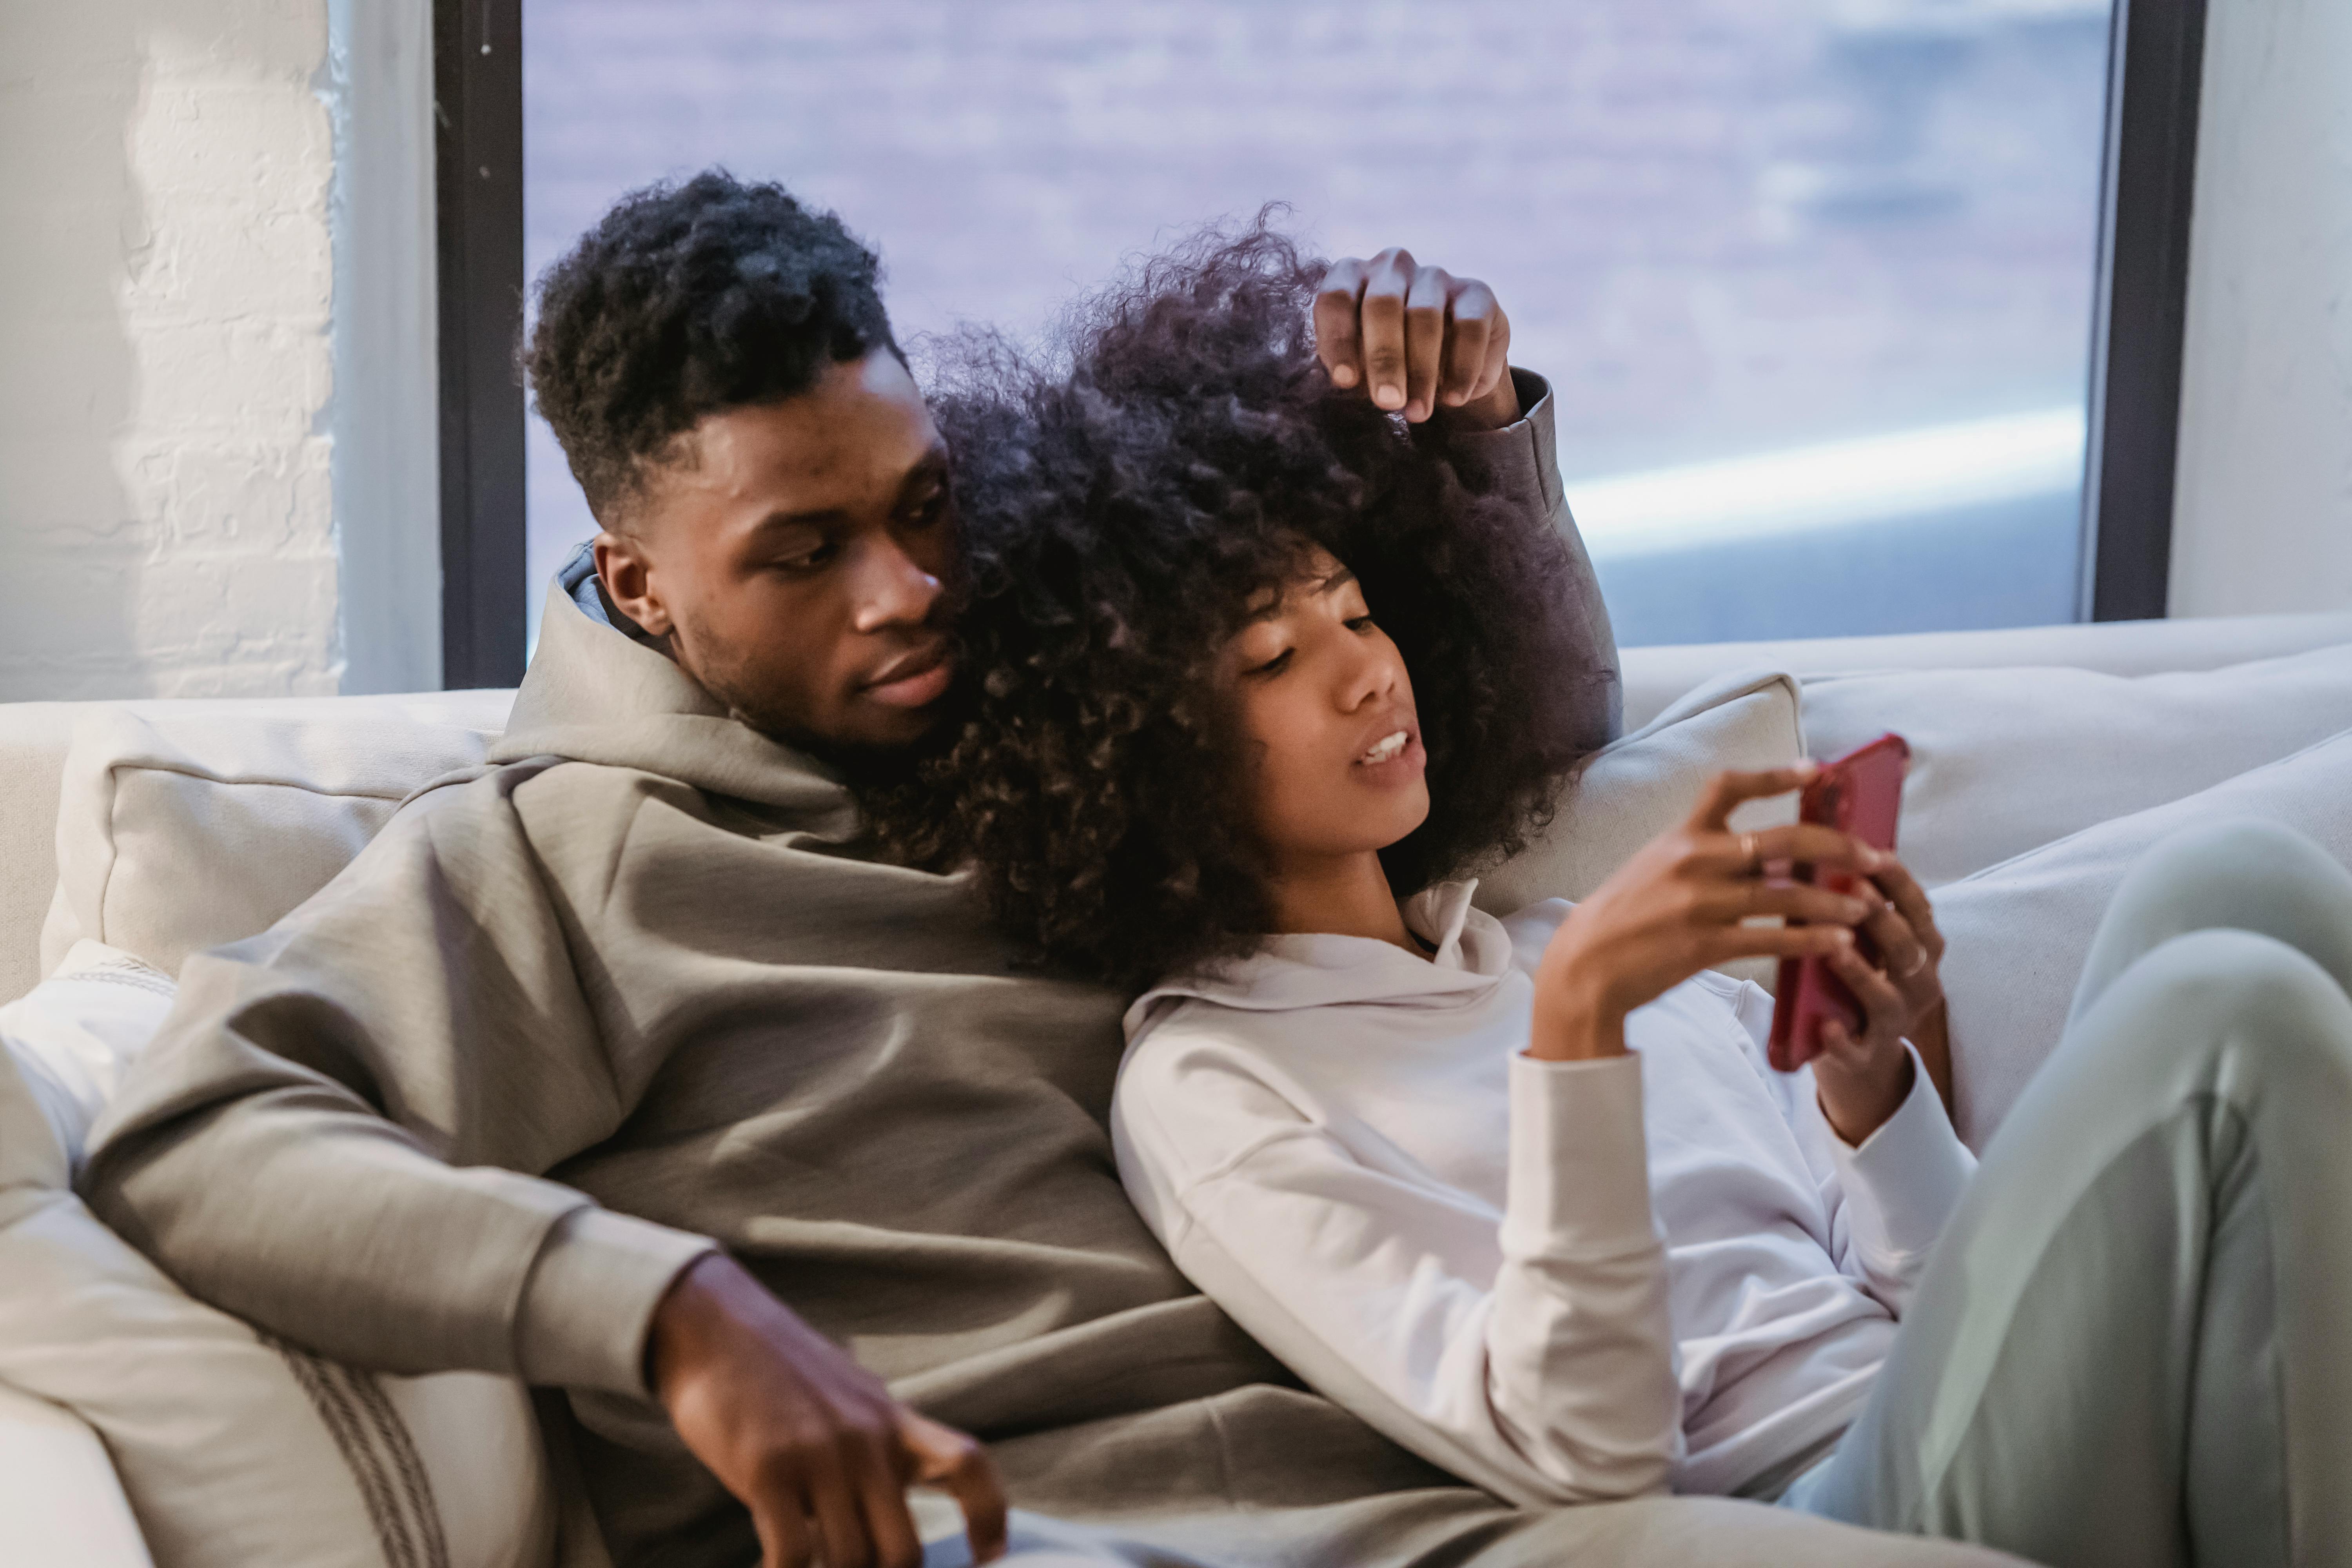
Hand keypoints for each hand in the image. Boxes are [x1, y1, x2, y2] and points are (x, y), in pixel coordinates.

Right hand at [650, 1254, 1007, 1567]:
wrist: (715, 1327)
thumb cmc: (782, 1373)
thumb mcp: (852, 1398)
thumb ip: (879, 1447)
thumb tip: (891, 1503)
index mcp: (894, 1421)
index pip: (967, 1465)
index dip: (990, 1515)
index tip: (989, 1555)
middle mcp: (867, 1440)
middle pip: (904, 1550)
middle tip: (853, 1567)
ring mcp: (820, 1455)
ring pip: (851, 1560)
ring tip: (802, 1559)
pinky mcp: (768, 1469)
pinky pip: (794, 1555)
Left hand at [1314, 249, 1516, 426]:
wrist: (1449, 363)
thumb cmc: (1390, 361)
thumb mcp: (1362, 365)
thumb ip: (1352, 367)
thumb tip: (1351, 380)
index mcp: (1352, 278)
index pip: (1336, 298)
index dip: (1338, 339)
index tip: (1344, 381)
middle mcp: (1392, 267)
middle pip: (1382, 304)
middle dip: (1384, 359)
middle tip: (1387, 402)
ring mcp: (1435, 275)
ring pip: (1425, 315)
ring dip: (1422, 372)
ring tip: (1418, 412)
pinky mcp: (1476, 292)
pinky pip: (1470, 327)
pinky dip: (1462, 368)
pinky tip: (1455, 398)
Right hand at [1529, 766, 1887, 1061]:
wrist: (1585, 964)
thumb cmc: (1628, 913)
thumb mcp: (1658, 865)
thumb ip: (1707, 853)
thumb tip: (1768, 852)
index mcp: (1683, 836)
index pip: (1730, 787)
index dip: (1776, 775)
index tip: (1817, 769)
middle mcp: (1694, 861)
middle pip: (1780, 841)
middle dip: (1837, 846)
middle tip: (1873, 856)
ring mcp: (1700, 904)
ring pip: (1786, 895)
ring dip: (1834, 901)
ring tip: (1868, 908)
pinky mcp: (1704, 945)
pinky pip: (1771, 939)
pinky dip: (1811, 940)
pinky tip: (1839, 943)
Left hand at [1811, 858, 1947, 1144]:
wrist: (1863, 1054)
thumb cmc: (1862, 981)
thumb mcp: (1872, 943)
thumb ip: (1863, 907)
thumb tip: (1836, 847)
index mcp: (1923, 953)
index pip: (1919, 912)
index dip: (1900, 883)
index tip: (1877, 854)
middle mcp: (1918, 987)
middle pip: (1907, 950)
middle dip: (1882, 918)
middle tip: (1852, 887)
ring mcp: (1895, 1024)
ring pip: (1884, 998)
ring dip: (1860, 972)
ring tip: (1835, 950)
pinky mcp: (1867, 1057)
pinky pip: (1856, 1051)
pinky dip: (1841, 1040)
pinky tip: (1825, 1027)